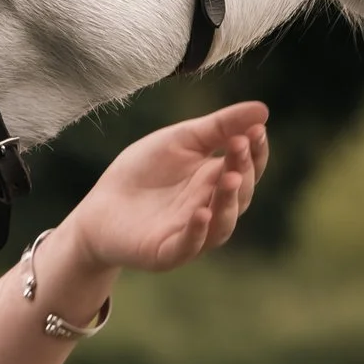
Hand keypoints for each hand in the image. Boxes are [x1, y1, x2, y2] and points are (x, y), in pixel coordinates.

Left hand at [61, 101, 268, 275]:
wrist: (101, 205)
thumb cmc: (143, 170)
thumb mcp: (181, 139)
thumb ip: (219, 127)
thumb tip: (263, 111)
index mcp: (217, 179)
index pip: (249, 167)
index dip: (257, 151)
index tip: (257, 130)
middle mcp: (213, 208)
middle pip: (240, 193)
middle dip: (243, 168)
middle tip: (239, 145)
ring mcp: (193, 233)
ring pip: (222, 224)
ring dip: (228, 201)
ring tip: (230, 177)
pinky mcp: (168, 252)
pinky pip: (189, 246)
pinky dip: (198, 232)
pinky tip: (201, 213)